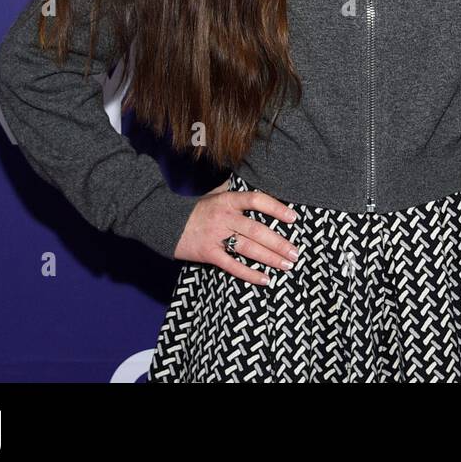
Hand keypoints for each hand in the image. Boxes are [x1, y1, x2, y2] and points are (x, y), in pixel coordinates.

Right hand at [174, 183, 298, 285]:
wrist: (165, 222)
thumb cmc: (197, 210)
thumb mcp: (216, 195)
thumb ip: (237, 193)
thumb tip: (258, 181)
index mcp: (228, 201)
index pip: (257, 200)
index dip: (276, 208)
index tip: (294, 218)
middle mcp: (224, 218)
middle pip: (257, 230)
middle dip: (279, 242)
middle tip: (296, 252)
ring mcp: (216, 236)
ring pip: (248, 249)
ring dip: (270, 258)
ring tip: (287, 265)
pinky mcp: (208, 254)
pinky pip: (232, 266)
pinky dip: (250, 274)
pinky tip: (265, 279)